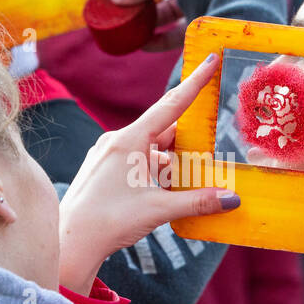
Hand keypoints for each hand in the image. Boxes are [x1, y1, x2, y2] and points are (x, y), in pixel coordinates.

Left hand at [58, 54, 239, 293]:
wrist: (71, 242)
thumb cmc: (108, 221)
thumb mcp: (159, 210)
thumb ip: (198, 201)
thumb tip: (232, 199)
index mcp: (130, 140)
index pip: (171, 105)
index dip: (194, 83)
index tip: (209, 61)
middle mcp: (117, 141)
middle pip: (164, 130)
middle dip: (188, 139)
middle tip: (212, 146)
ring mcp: (108, 154)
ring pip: (151, 149)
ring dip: (172, 161)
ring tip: (191, 179)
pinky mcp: (104, 169)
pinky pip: (137, 161)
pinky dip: (156, 170)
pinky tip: (167, 190)